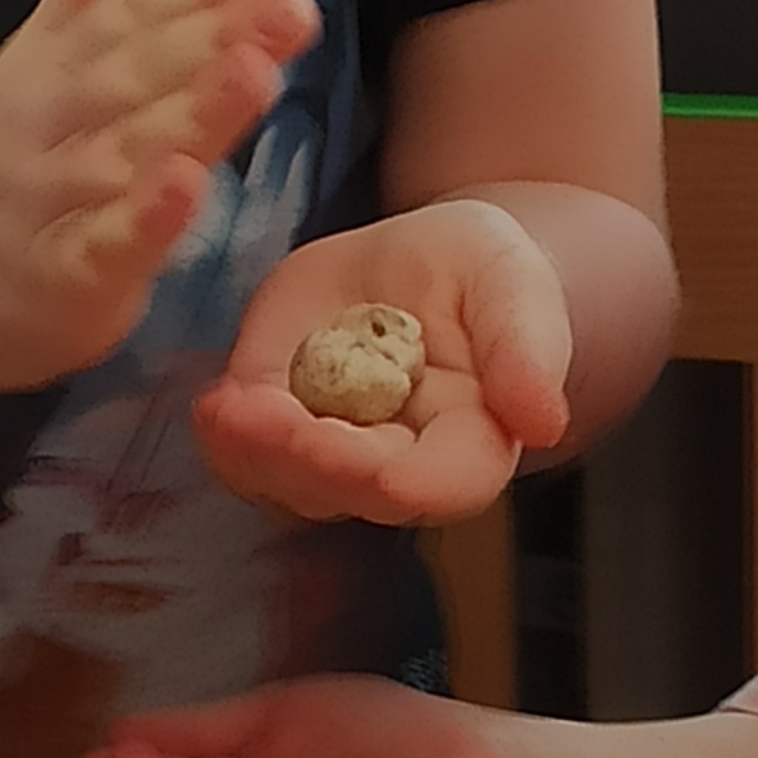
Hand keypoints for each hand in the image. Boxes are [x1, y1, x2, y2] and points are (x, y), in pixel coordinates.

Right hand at [0, 0, 315, 399]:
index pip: (131, 13)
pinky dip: (145, 219)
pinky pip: (102, 246)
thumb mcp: (41, 65)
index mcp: (55, 64)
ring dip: (192, 111)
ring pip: (126, 151)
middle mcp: (51, 121)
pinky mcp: (60, 281)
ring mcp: (52, 202)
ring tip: (256, 72)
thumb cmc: (2, 173)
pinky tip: (189, 186)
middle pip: (137, 72)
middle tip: (291, 6)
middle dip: (215, 35)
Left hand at [194, 202, 571, 522]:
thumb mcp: (513, 285)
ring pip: (287, 486)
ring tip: (224, 409)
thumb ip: (527, 350)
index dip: (390, 480)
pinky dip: (223, 438)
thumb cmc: (484, 274)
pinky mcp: (281, 429)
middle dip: (300, 461)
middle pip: (350, 493)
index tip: (344, 452)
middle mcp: (400, 466)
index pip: (441, 485)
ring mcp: (334, 455)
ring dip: (250, 455)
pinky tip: (214, 404)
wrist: (423, 264)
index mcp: (473, 442)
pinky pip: (245, 458)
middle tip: (253, 415)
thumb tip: (543, 421)